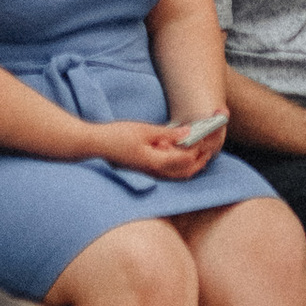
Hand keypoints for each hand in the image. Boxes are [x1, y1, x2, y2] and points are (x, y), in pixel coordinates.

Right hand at [100, 120, 217, 178]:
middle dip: (200, 160)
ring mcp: (151, 173)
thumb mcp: (145, 130)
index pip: (187, 159)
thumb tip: (188, 133)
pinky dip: (180, 165)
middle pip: (186, 171)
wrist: (96, 146)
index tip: (207, 136)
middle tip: (209, 146)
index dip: (199, 148)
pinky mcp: (146, 170)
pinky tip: (180, 154)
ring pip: (179, 174)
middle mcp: (156, 172)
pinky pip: (170, 173)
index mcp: (156, 162)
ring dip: (192, 164)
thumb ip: (168, 134)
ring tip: (200, 150)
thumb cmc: (118, 136)